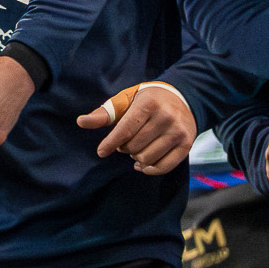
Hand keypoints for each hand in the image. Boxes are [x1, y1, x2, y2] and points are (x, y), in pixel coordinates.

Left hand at [74, 82, 195, 174]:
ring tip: (136, 148)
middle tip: (126, 141)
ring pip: (147, 158)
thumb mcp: (124, 101)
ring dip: (136, 158)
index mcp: (148, 104)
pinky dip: (150, 169)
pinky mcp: (187, 145)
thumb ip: (103, 114)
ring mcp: (179, 132)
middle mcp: (166, 117)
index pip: (125, 130)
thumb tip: (81, 122)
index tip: (101, 152)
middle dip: (124, 147)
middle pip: (134, 147)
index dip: (110, 144)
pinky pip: (164, 167)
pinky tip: (143, 164)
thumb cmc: (146, 101)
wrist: (182, 98)